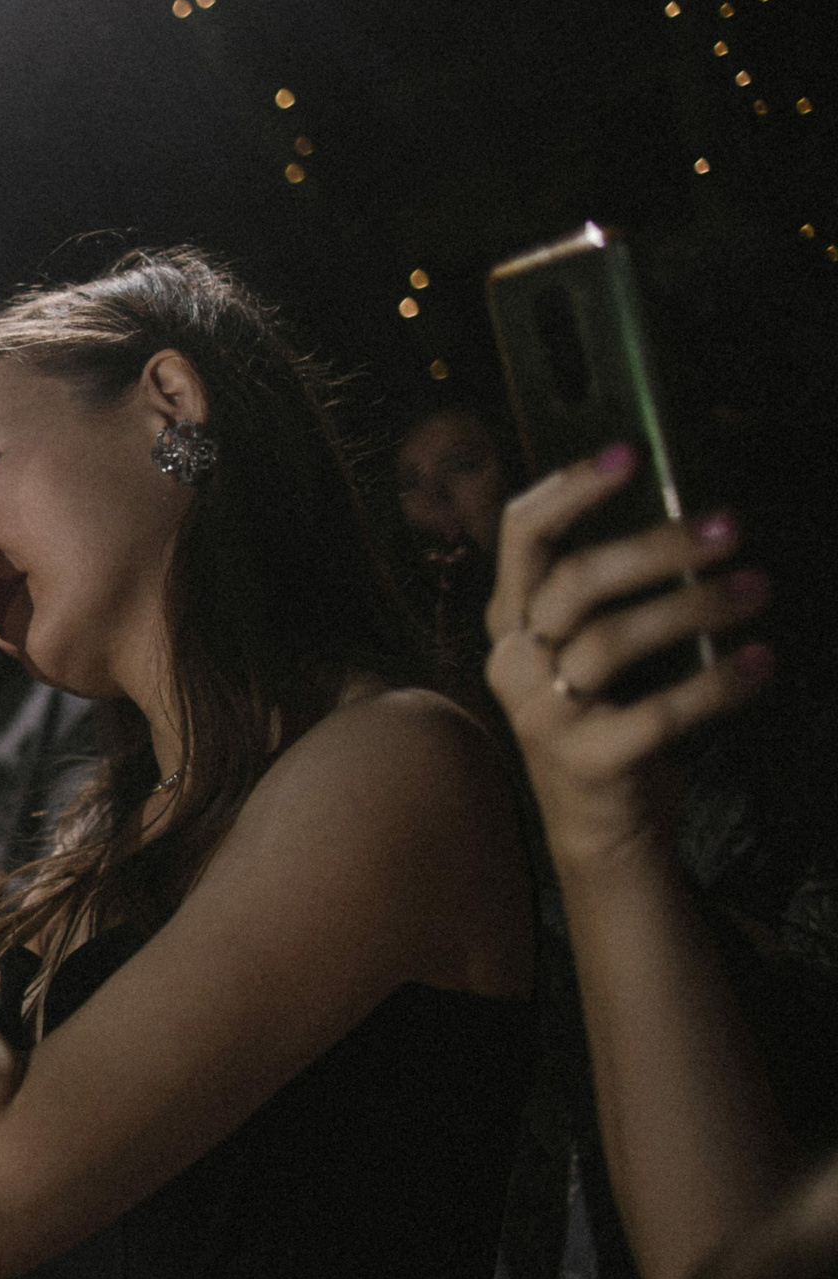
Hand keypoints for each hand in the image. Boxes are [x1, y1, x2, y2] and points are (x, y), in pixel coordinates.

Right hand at [483, 442, 771, 872]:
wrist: (603, 824)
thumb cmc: (613, 712)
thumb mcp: (599, 646)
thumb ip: (617, 591)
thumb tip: (689, 514)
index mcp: (514, 620)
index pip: (522, 536)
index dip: (570, 488)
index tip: (630, 453)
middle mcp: (514, 661)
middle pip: (573, 582)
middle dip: (655, 547)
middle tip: (729, 528)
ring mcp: (541, 713)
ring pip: (612, 641)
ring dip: (694, 608)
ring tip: (756, 588)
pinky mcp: (585, 759)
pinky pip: (657, 712)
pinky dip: (718, 684)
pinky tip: (764, 662)